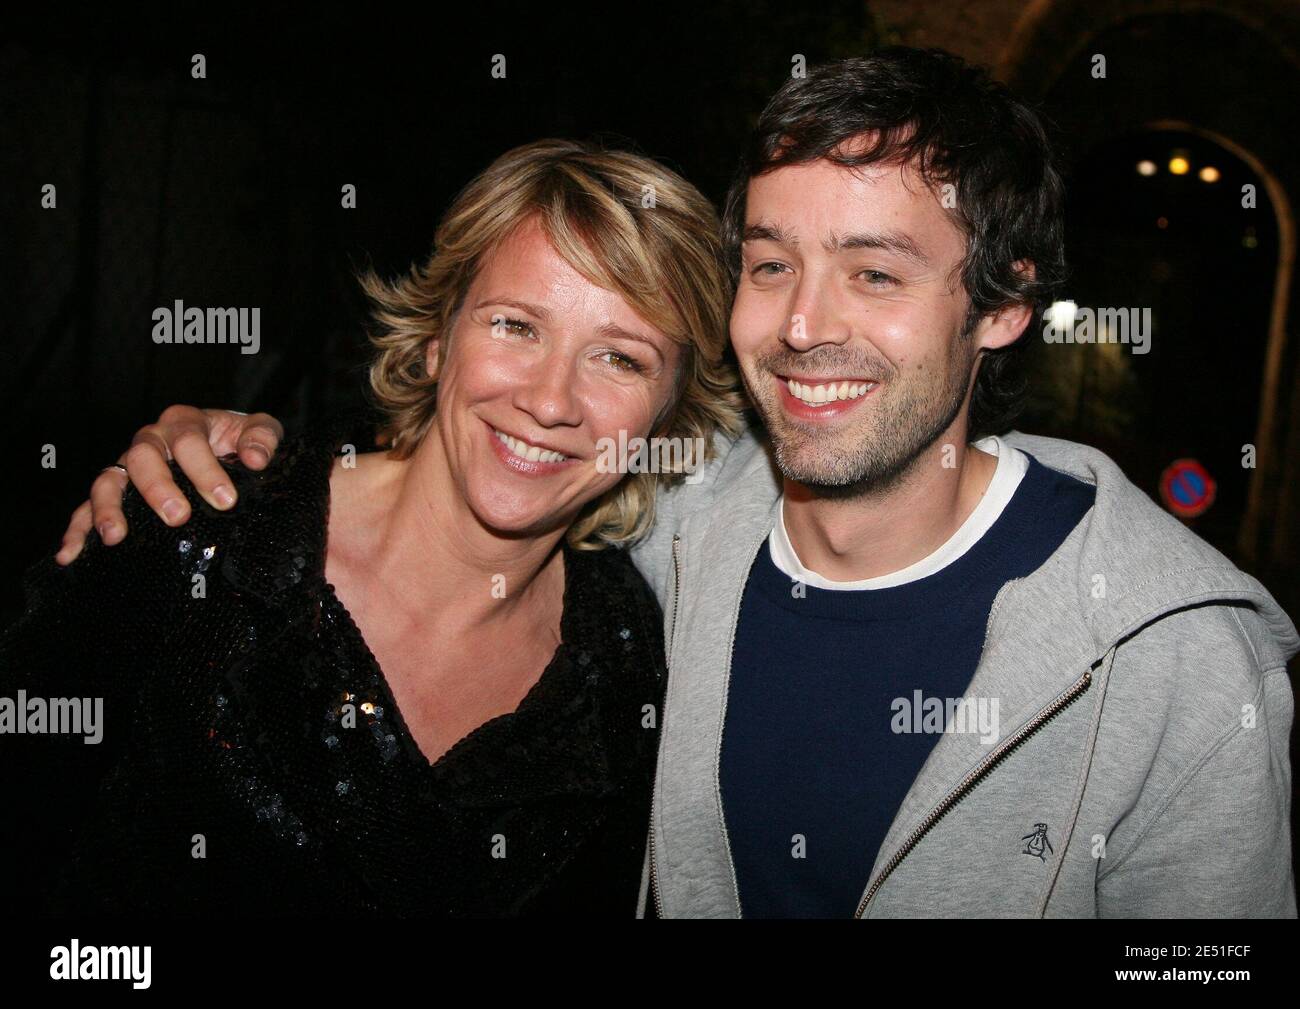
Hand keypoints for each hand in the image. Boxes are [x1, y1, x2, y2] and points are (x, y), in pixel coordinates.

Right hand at [56, 406, 283, 564]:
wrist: (227, 447)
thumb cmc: (241, 440)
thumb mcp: (258, 430)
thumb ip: (262, 438)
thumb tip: (255, 459)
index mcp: (185, 422)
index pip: (188, 440)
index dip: (204, 469)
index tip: (225, 500)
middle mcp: (152, 440)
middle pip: (142, 457)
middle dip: (158, 488)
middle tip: (178, 517)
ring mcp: (129, 465)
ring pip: (108, 480)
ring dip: (108, 507)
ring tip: (115, 536)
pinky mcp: (118, 491)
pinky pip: (88, 506)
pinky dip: (78, 529)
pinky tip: (71, 554)